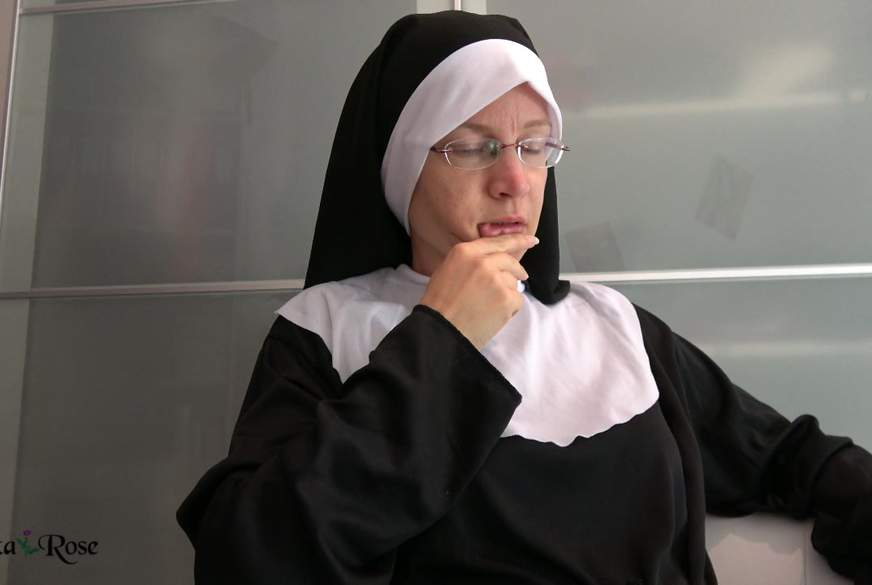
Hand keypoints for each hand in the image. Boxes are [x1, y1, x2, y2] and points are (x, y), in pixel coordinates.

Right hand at [419, 234, 538, 349]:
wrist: (441, 331)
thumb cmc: (439, 305)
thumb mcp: (446, 271)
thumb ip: (469, 261)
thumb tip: (491, 260)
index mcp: (465, 252)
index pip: (498, 242)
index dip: (518, 240)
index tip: (531, 240)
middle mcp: (482, 261)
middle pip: (510, 261)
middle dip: (518, 270)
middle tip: (522, 277)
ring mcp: (496, 279)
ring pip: (513, 282)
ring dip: (507, 293)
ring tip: (489, 307)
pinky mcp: (506, 298)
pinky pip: (517, 299)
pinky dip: (510, 308)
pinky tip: (494, 316)